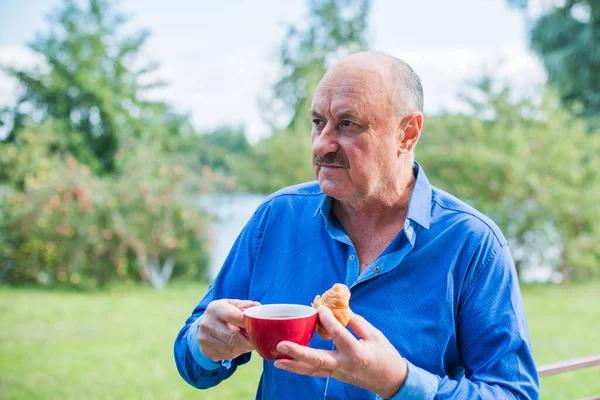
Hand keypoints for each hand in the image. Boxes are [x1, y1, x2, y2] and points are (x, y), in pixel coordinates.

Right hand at [197, 299, 259, 360]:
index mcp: (215, 308)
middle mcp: (207, 323)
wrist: (207, 323)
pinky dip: (237, 352)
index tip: (259, 328)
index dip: (249, 324)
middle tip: (259, 340)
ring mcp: (204, 338)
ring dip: (244, 348)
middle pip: (233, 337)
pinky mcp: (205, 350)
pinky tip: (239, 346)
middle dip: (249, 341)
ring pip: (231, 348)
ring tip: (249, 343)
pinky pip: (227, 355)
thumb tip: (259, 310)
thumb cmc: (226, 312)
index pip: (234, 317)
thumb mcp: (234, 304)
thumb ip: (247, 306)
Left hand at [274, 306, 406, 398]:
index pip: (339, 335)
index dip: (328, 321)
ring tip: (276, 360)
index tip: (320, 308)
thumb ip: (356, 322)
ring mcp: (338, 373)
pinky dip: (300, 368)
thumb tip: (338, 309)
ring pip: (312, 370)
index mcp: (357, 352)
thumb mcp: (375, 335)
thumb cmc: (385, 356)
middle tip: (281, 345)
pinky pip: (315, 372)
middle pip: (317, 360)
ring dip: (293, 366)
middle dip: (298, 353)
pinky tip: (287, 364)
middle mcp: (344, 365)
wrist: (390, 381)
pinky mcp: (334, 375)